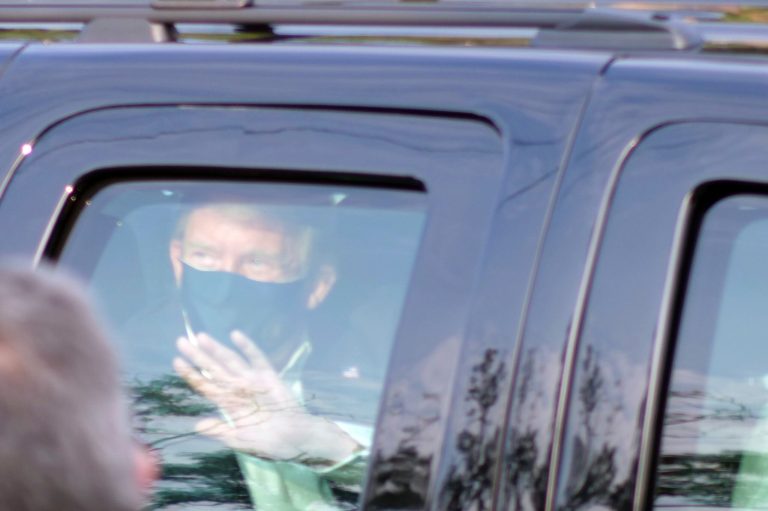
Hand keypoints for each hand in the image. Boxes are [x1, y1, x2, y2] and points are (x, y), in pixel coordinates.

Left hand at [174, 331, 360, 463]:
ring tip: (201, 337)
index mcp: (229, 404)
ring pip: (231, 361)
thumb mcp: (241, 440)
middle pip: (214, 369)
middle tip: (181, 341)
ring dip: (217, 349)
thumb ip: (220, 431)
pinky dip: (247, 347)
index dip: (191, 374)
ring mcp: (253, 381)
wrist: (296, 439)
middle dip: (198, 356)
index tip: (177, 361)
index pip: (206, 386)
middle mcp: (238, 389)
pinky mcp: (269, 376)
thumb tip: (196, 424)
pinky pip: (256, 359)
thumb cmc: (269, 442)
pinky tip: (235, 335)